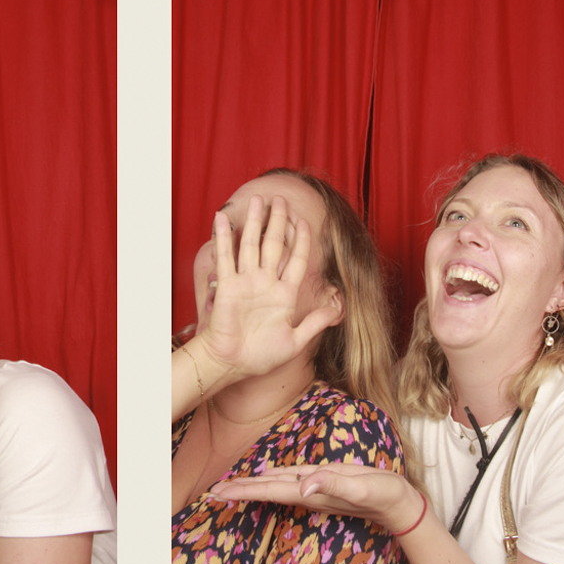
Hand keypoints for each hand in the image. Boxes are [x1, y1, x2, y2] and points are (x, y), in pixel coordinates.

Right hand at [194, 195, 340, 384]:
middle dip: (279, 222)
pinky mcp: (227, 286)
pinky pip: (225, 257)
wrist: (232, 364)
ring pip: (252, 245)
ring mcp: (246, 282)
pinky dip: (223, 238)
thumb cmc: (261, 356)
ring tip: (259, 199)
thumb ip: (316, 323)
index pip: (297, 259)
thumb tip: (340, 309)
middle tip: (281, 199)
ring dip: (255, 222)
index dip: (302, 240)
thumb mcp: (295, 340)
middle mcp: (266, 283)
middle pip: (275, 245)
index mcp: (284, 294)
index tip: (304, 222)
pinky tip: (222, 218)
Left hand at [208, 462, 420, 532]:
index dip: (244, 491)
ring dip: (253, 485)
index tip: (219, 493)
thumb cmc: (384, 495)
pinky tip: (266, 476)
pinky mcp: (324, 481)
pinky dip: (275, 477)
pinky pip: (292, 478)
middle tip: (212, 492)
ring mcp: (315, 488)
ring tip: (230, 486)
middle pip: (267, 489)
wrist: (400, 504)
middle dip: (240, 490)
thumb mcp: (362, 485)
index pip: (270, 490)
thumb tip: (305, 486)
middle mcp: (309, 493)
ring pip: (277, 484)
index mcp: (312, 493)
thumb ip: (333, 483)